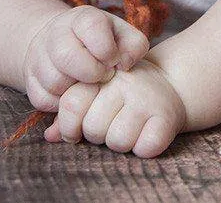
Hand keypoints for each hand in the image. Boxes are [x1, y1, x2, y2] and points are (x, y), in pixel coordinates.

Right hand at [21, 5, 151, 114]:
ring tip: (89, 85)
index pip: (91, 27)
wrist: (64, 44)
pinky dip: (62, 104)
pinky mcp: (30, 81)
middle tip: (102, 76)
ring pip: (54, 81)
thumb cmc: (103, 43)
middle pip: (66, 56)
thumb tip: (124, 64)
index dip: (107, 50)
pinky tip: (73, 93)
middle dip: (91, 73)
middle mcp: (56, 33)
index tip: (114, 61)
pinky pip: (44, 100)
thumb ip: (134, 45)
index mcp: (82, 18)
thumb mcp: (123, 36)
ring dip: (77, 90)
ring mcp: (39, 56)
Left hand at [43, 56, 186, 157]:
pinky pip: (144, 148)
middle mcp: (124, 82)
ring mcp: (146, 99)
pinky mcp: (166, 117)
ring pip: (117, 141)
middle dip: (97, 135)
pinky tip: (145, 134)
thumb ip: (70, 113)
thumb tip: (49, 137)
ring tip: (128, 128)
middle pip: (92, 128)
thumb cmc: (123, 95)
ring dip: (120, 143)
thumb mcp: (95, 94)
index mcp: (101, 73)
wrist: (171, 85)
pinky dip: (142, 148)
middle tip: (110, 124)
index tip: (75, 131)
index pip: (72, 103)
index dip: (68, 126)